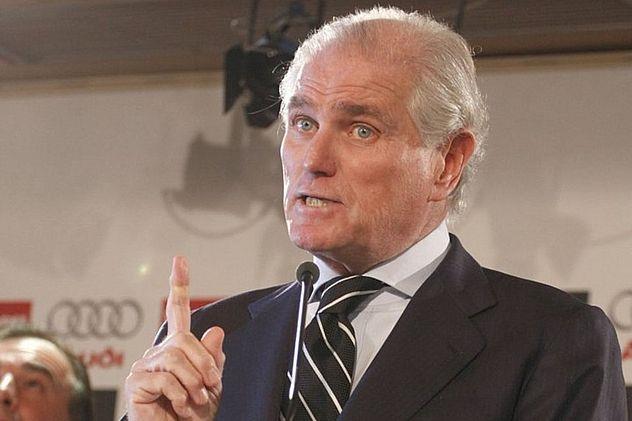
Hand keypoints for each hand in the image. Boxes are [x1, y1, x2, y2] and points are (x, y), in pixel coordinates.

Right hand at [125, 256, 224, 419]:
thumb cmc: (194, 412)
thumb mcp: (212, 384)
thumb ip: (213, 359)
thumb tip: (215, 330)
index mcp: (177, 348)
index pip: (177, 311)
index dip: (179, 285)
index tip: (180, 260)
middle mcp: (158, 352)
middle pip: (184, 340)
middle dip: (204, 364)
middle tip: (211, 386)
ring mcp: (144, 366)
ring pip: (175, 358)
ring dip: (194, 382)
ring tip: (196, 400)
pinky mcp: (136, 382)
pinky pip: (165, 377)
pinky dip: (181, 394)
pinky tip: (180, 406)